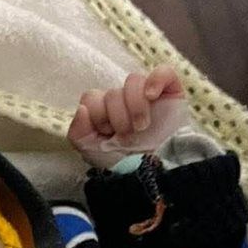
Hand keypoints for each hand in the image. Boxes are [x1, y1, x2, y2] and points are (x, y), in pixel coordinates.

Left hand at [67, 66, 185, 167]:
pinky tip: (151, 96)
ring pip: (134, 80)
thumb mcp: (92, 152)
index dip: (97, 115)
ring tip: (142, 127)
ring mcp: (147, 96)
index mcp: (104, 112)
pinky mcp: (170, 94)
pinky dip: (156, 80)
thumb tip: (82, 108)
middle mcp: (124, 101)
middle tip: (127, 137)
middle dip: (117, 118)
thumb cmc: (123, 165)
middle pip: (112, 92)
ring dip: (135, 106)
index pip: (92, 97)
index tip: (107, 134)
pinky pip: (164, 72)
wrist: (154, 174)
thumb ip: (77, 132)